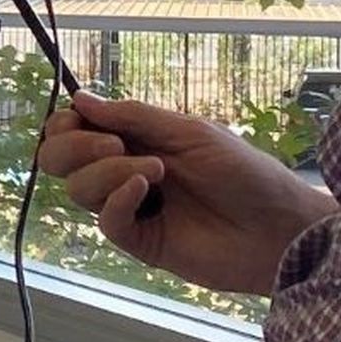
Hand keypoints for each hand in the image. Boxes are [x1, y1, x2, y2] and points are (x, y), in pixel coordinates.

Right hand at [38, 91, 336, 295]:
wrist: (279, 227)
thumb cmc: (244, 172)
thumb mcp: (190, 132)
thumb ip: (134, 117)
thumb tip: (79, 99)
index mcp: (136, 139)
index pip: (75, 129)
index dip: (67, 123)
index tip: (79, 119)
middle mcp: (124, 171)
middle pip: (61, 160)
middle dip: (74, 146)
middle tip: (113, 144)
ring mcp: (131, 208)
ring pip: (79, 189)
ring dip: (109, 171)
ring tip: (156, 172)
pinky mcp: (141, 242)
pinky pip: (106, 221)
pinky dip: (117, 200)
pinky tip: (146, 190)